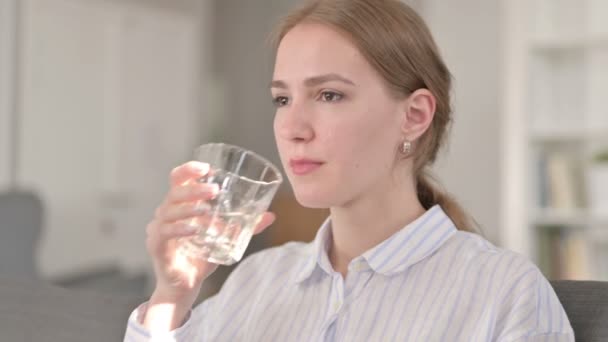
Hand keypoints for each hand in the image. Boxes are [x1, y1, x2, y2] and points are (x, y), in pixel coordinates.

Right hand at [145, 161, 275, 302]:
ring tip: (205, 209)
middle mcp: (166, 213)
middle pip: (174, 192)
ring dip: (188, 207)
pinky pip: (165, 232)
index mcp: (180, 205)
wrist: (186, 286)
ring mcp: (158, 229)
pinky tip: (194, 229)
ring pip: (169, 210)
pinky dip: (180, 229)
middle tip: (215, 189)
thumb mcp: (226, 238)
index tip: (206, 168)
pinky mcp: (157, 245)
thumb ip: (246, 227)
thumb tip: (270, 216)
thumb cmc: (201, 257)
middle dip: (194, 189)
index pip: (178, 180)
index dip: (188, 170)